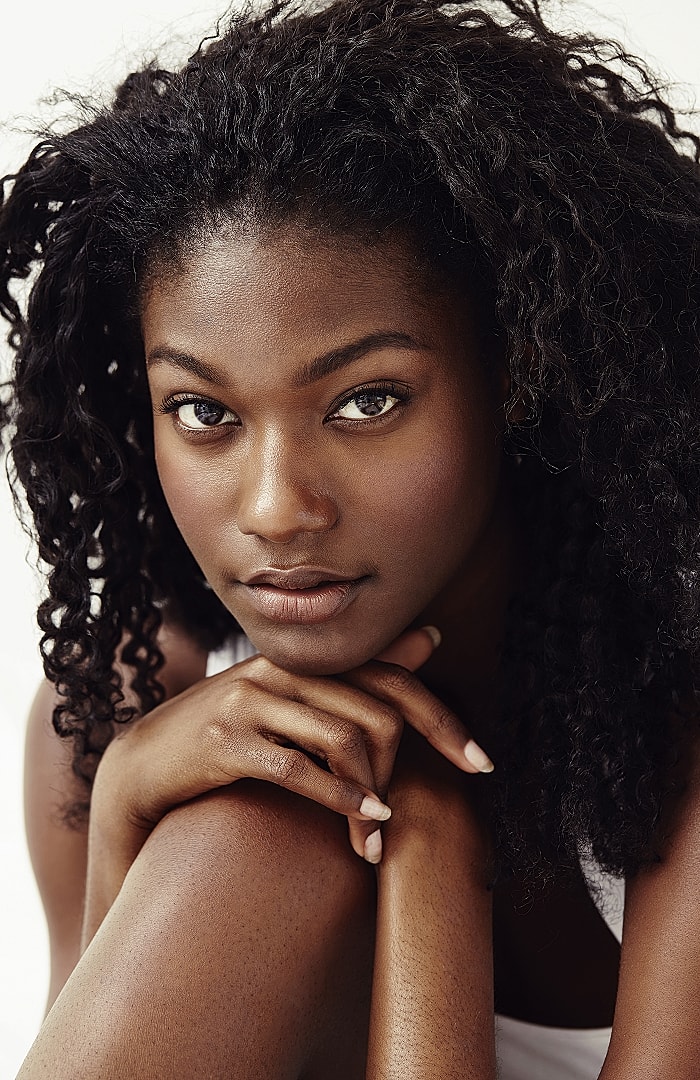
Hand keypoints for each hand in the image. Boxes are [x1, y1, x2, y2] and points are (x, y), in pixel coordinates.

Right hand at [89, 625, 491, 893]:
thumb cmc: (232, 733)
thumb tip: (430, 636)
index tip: (481, 763)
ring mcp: (250, 700)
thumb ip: (361, 671)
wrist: (146, 762)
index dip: (443, 721)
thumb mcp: (295, 697)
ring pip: (343, 739)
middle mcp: (282, 669)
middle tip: (405, 821)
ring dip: (370, 797)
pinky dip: (337, 798)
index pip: (394, 678)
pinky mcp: (225, 740)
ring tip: (376, 837)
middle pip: (377, 713)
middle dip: (403, 771)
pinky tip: (359, 823)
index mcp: (305, 658)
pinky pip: (297, 768)